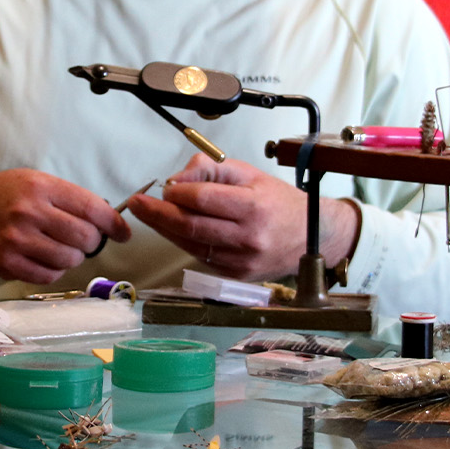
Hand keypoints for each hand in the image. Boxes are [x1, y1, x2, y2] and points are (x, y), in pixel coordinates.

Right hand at [0, 169, 131, 284]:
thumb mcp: (31, 180)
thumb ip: (66, 197)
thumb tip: (105, 219)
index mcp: (39, 186)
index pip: (91, 207)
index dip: (113, 223)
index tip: (122, 232)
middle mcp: (29, 212)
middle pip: (85, 238)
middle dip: (91, 242)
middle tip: (84, 240)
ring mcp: (17, 241)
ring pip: (70, 260)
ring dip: (73, 257)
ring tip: (61, 249)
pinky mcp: (7, 264)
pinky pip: (48, 275)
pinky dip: (55, 270)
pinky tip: (46, 259)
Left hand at [126, 155, 360, 281]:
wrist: (312, 236)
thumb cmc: (279, 202)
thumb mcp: (250, 174)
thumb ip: (212, 171)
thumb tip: (177, 179)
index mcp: (253, 208)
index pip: (202, 200)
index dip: (177, 193)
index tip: (164, 186)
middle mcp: (248, 237)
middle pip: (190, 226)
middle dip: (157, 214)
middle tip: (137, 203)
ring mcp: (241, 261)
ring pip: (190, 244)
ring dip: (164, 229)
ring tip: (147, 214)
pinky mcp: (237, 276)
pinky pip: (201, 257)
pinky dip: (183, 243)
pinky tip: (173, 230)